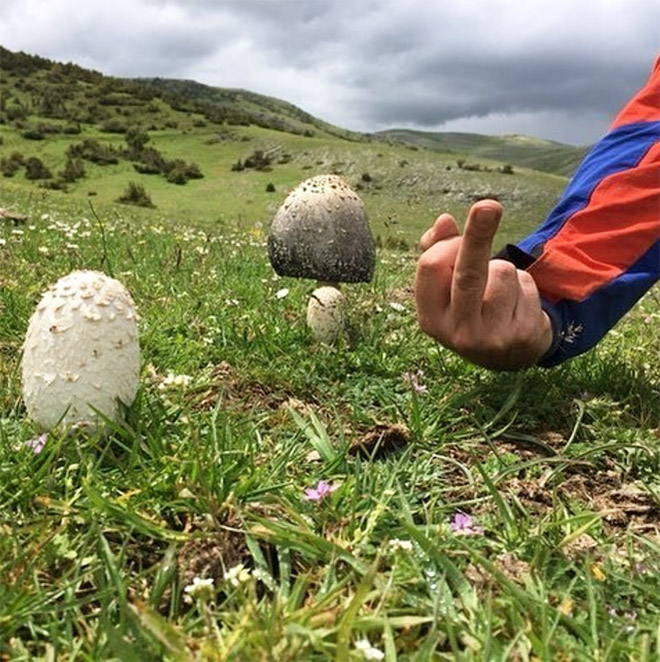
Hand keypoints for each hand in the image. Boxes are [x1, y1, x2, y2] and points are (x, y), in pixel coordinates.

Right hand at [414, 200, 552, 369]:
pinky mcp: (523, 335)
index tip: (458, 237)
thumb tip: (443, 221)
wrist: (508, 356)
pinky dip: (525, 285)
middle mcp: (458, 333)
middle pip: (467, 273)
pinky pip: (526, 285)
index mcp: (430, 319)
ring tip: (501, 293)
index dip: (448, 244)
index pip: (431, 267)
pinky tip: (518, 305)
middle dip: (478, 236)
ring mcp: (492, 338)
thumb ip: (440, 251)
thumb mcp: (448, 286)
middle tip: (489, 205)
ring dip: (505, 270)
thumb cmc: (471, 308)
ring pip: (502, 272)